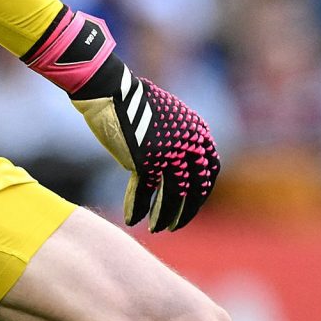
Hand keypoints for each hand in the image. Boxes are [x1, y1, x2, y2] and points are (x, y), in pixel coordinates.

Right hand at [23, 7, 221, 231]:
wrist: (111, 91)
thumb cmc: (134, 102)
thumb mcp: (167, 118)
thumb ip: (178, 139)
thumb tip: (181, 164)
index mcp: (198, 132)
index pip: (210, 171)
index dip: (201, 192)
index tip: (191, 204)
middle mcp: (189, 144)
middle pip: (194, 188)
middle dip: (185, 211)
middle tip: (176, 225)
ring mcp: (169, 153)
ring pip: (172, 195)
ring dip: (164, 216)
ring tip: (158, 229)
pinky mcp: (147, 161)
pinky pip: (145, 192)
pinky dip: (139, 208)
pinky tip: (133, 219)